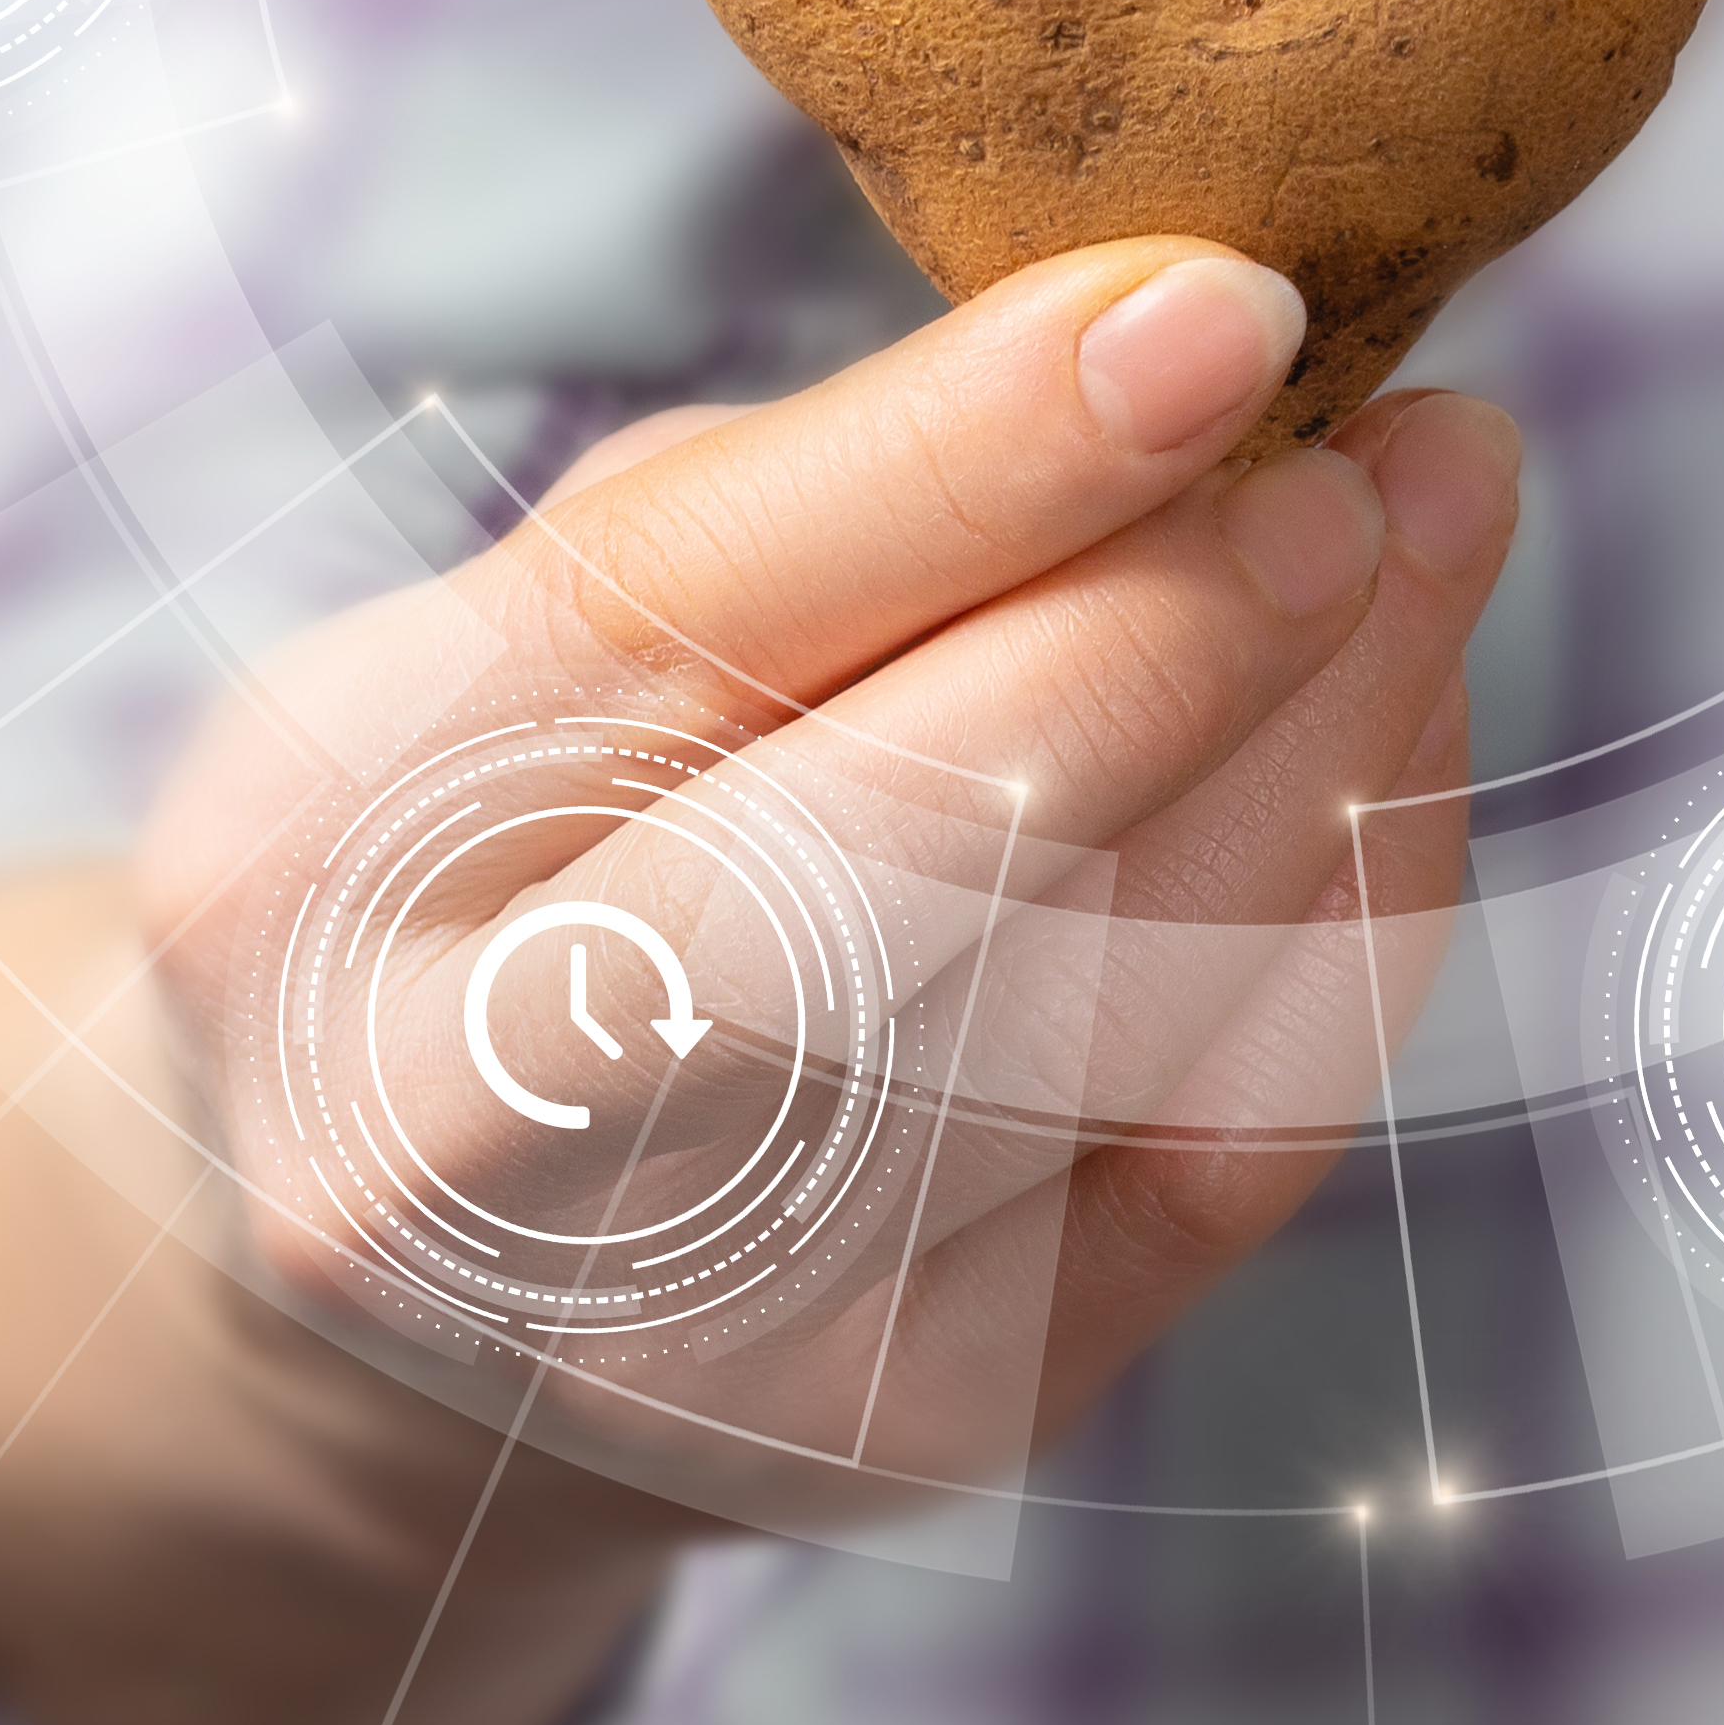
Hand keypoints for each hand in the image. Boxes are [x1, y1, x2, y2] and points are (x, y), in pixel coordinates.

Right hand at [133, 237, 1518, 1476]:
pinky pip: (1214, 1144)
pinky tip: (1384, 737)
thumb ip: (774, 520)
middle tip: (1358, 456)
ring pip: (1101, 1007)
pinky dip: (1340, 915)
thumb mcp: (500, 655)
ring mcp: (697, 1325)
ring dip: (1318, 745)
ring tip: (1416, 530)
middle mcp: (460, 1136)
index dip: (967, 456)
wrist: (402, 1316)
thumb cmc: (479, 887)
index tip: (1215, 303)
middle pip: (884, 861)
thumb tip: (1154, 353)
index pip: (661, 622)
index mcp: (307, 863)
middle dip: (1164, 633)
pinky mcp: (920, 1422)